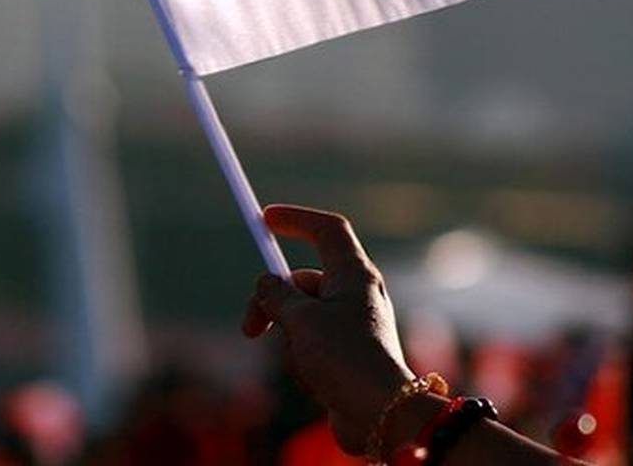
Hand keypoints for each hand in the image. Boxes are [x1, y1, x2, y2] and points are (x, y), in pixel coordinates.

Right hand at [242, 205, 412, 454]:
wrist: (382, 415)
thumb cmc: (345, 359)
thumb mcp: (300, 319)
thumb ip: (276, 294)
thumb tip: (266, 284)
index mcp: (353, 274)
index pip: (326, 229)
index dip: (296, 218)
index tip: (265, 220)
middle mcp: (355, 294)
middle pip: (301, 280)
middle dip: (271, 302)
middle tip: (250, 327)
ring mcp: (351, 324)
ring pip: (300, 315)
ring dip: (288, 338)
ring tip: (301, 362)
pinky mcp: (346, 353)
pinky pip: (310, 343)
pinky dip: (301, 357)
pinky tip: (313, 379)